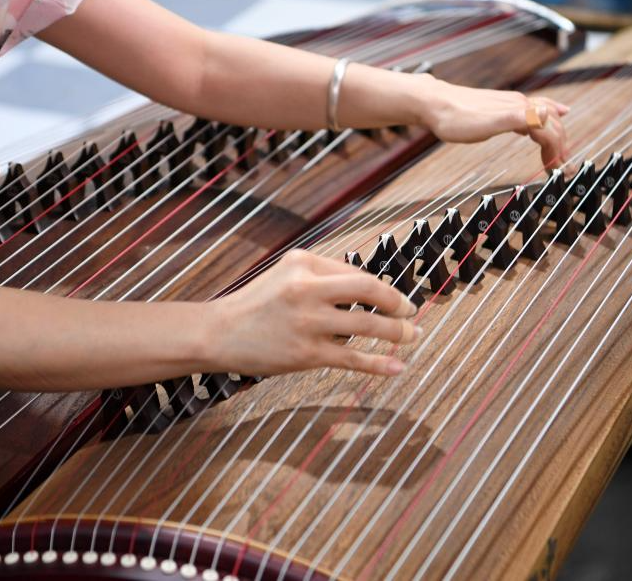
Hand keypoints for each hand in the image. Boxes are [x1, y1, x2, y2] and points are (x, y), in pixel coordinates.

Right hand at [203, 250, 419, 376]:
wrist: (219, 333)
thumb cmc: (258, 303)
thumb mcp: (287, 273)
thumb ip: (325, 274)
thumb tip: (372, 288)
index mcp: (304, 263)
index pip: (356, 273)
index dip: (381, 288)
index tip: (395, 300)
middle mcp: (307, 289)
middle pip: (369, 291)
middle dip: (398, 303)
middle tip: (412, 313)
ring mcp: (308, 323)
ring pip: (366, 326)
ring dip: (396, 332)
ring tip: (413, 337)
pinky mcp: (306, 354)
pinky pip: (352, 359)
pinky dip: (379, 364)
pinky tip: (399, 367)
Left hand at [415, 76, 570, 167]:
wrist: (432, 103)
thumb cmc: (456, 117)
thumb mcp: (488, 124)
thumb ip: (519, 119)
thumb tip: (549, 115)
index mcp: (519, 109)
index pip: (549, 129)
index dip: (556, 149)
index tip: (555, 169)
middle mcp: (519, 103)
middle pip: (551, 122)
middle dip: (560, 144)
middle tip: (560, 165)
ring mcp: (510, 104)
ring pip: (544, 115)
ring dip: (554, 133)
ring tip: (559, 150)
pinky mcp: (501, 107)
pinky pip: (531, 112)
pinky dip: (544, 118)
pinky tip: (544, 119)